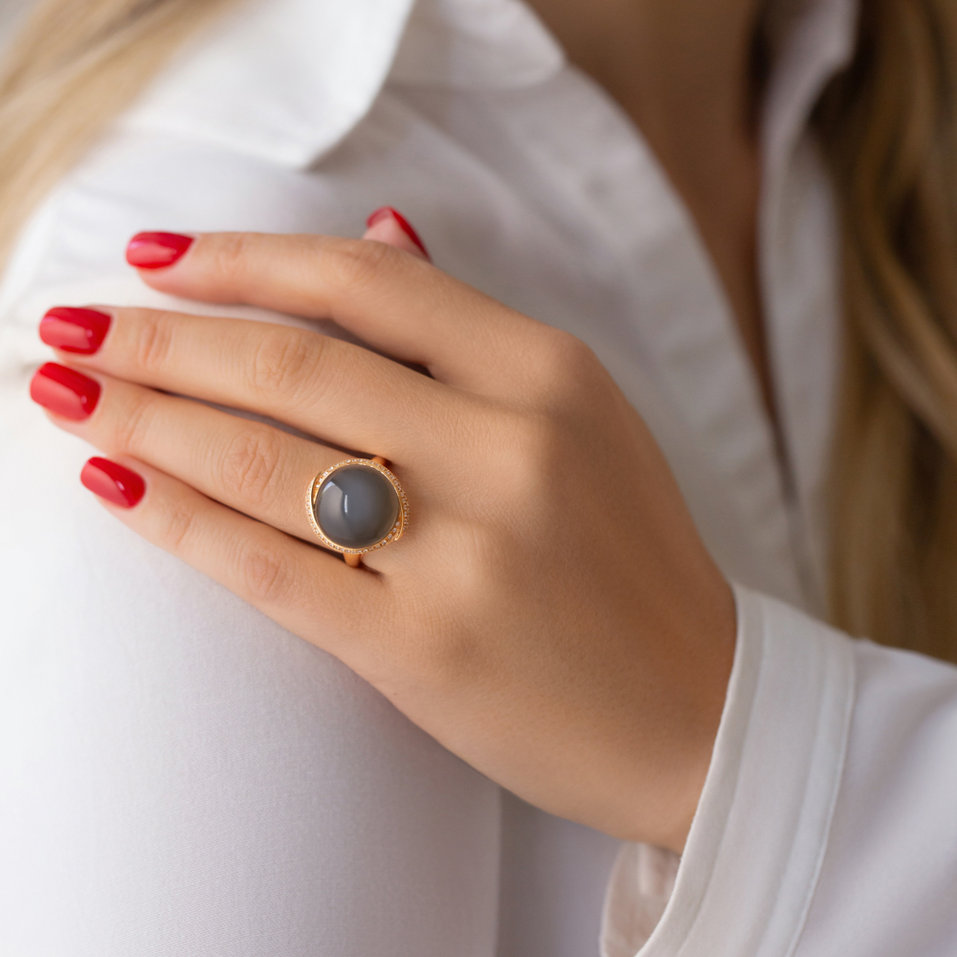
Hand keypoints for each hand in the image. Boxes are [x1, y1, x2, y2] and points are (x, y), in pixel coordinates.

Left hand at [30, 209, 735, 853]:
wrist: (698, 709)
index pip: (365, 282)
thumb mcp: (581, 419)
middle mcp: (508, 448)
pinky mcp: (422, 649)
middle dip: (158, 341)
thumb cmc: (631, 561)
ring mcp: (464, 551)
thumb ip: (469, 333)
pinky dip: (176, 518)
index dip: (243, 260)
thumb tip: (376, 232)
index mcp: (550, 375)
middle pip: (291, 365)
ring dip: (142, 420)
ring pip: (262, 460)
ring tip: (66, 396)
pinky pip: (266, 566)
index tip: (157, 259)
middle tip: (71, 331)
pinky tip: (114, 485)